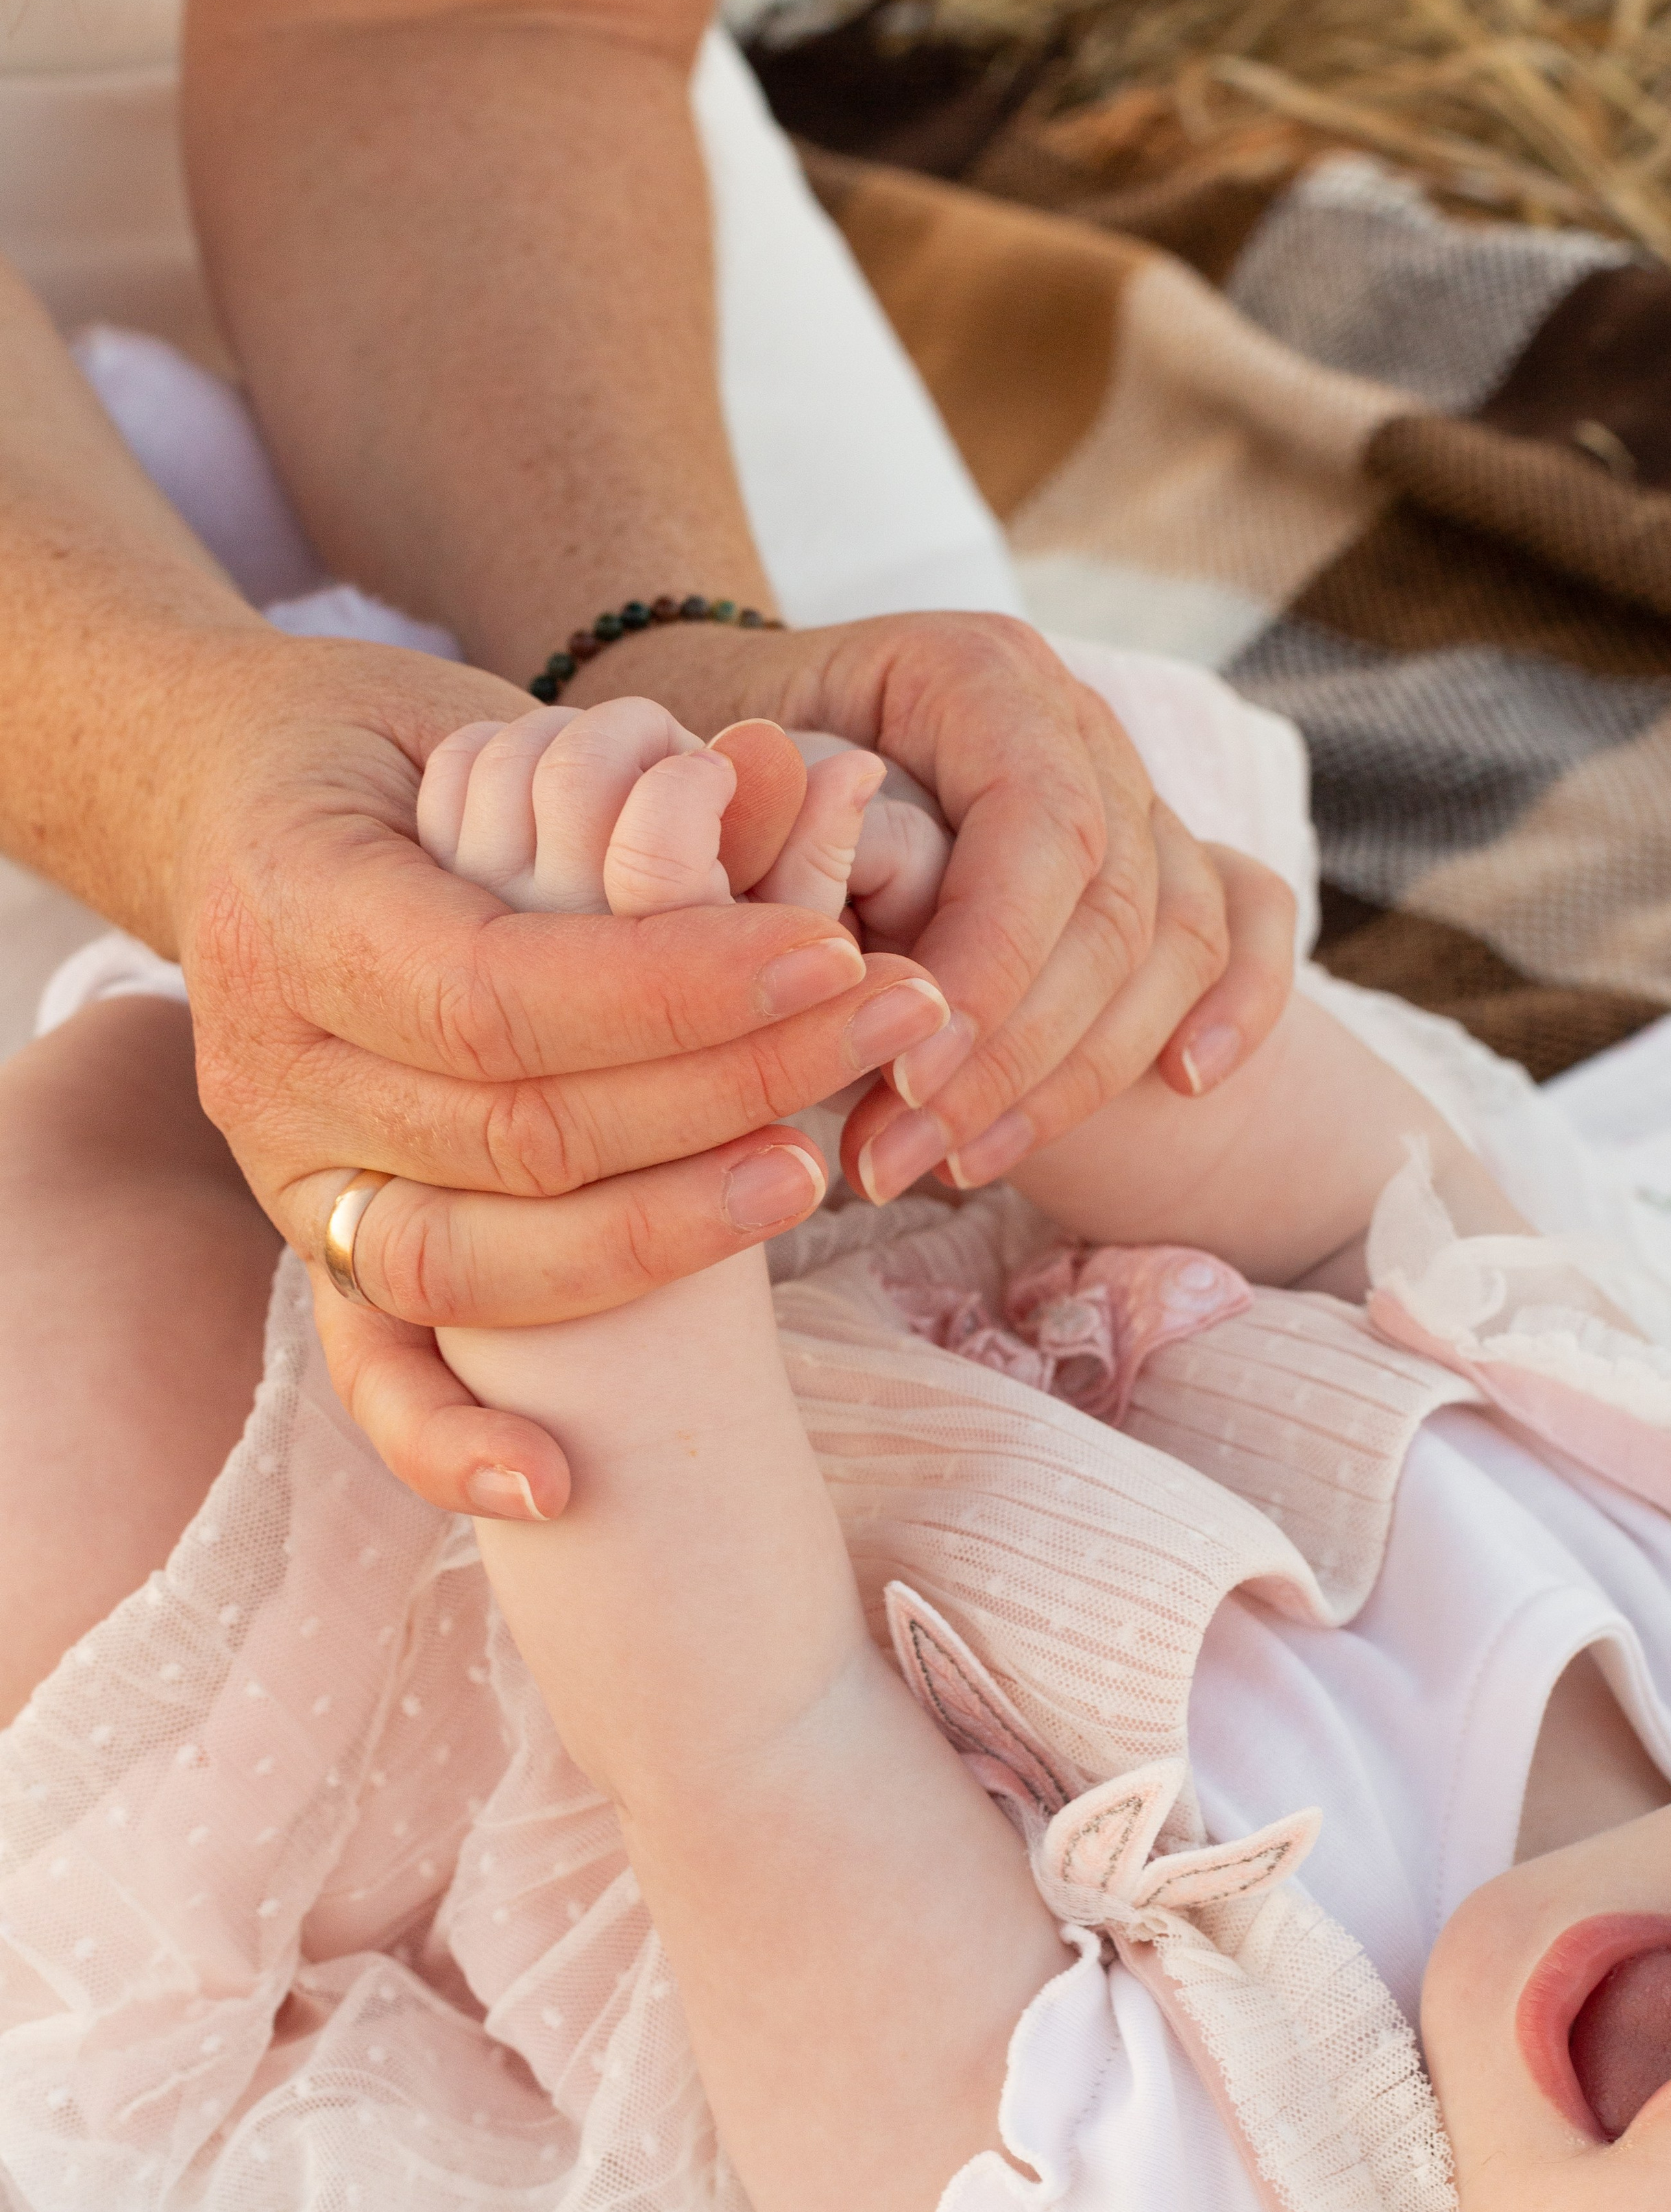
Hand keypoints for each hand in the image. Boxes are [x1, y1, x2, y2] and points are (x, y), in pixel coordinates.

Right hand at [170, 632, 951, 1520]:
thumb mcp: (480, 725)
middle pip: (516, 1130)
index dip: (678, 991)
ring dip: (657, 1235)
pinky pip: (369, 1375)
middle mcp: (271, 1065)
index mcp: (295, 910)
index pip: (502, 992)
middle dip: (724, 1089)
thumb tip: (778, 768)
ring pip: (469, 1261)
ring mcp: (287, 1178)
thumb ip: (617, 772)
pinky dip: (448, 1444)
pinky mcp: (312, 1255)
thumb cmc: (391, 767)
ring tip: (808, 1174)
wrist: (240, 818)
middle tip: (889, 1022)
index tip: (833, 953)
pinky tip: (553, 1486)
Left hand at [565, 611, 1298, 1202]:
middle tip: (893, 1164)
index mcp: (976, 672)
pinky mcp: (1166, 852)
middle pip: (1112, 899)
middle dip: (1013, 1058)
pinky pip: (1247, 919)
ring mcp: (1134, 782)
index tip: (900, 1083)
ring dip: (1080, 1073)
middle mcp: (1075, 719)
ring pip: (1174, 935)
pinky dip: (1238, 1004)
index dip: (990, 969)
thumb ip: (752, 856)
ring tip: (959, 1167)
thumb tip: (798, 970)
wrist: (748, 752)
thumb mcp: (695, 793)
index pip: (1038, 829)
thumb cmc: (712, 779)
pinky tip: (1184, 1086)